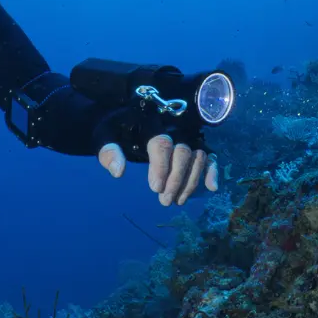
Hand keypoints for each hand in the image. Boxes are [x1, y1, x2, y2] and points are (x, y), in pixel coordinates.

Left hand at [98, 134, 219, 205]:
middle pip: (183, 152)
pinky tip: (211, 187)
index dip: (160, 167)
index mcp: (151, 123)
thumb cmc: (115, 127)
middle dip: (176, 179)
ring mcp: (186, 135)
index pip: (161, 144)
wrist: (125, 117)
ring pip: (198, 156)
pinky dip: (212, 170)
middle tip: (164, 200)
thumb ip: (109, 151)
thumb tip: (118, 171)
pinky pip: (209, 155)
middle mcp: (173, 127)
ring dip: (191, 181)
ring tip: (178, 200)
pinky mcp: (194, 144)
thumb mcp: (105, 135)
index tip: (154, 188)